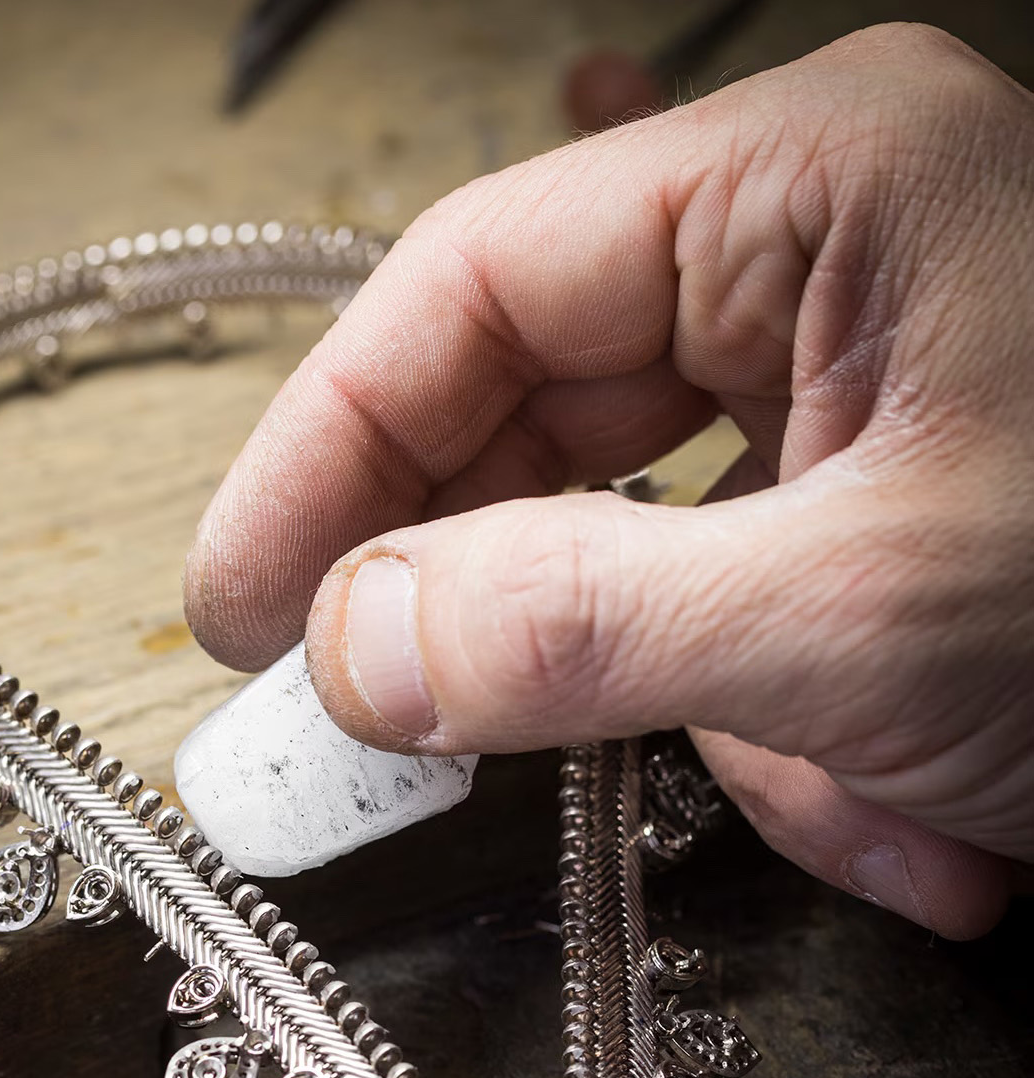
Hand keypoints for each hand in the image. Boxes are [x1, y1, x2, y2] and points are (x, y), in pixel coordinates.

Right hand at [185, 25, 1033, 939]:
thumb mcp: (859, 618)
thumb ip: (578, 623)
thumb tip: (353, 648)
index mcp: (814, 191)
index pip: (474, 292)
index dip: (326, 456)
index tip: (236, 608)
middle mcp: (824, 266)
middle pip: (536, 417)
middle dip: (495, 606)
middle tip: (377, 733)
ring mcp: (860, 392)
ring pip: (641, 553)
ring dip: (711, 717)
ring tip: (832, 796)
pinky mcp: (885, 511)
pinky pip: (750, 629)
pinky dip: (805, 750)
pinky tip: (919, 807)